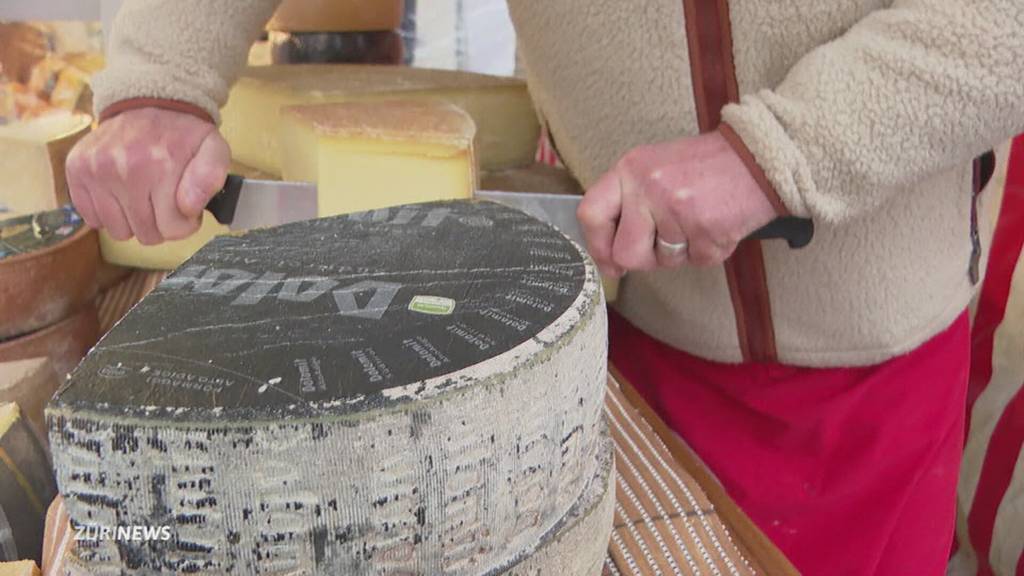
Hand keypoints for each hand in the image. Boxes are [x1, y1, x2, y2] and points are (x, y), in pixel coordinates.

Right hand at [66, 107, 229, 244]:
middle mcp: (123, 169)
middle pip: (146, 234)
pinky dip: (108, 213)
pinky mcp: (76, 170)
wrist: (148, 101)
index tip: (184, 206)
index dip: (184, 223)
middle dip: (160, 223)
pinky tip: (121, 194)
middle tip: (164, 199)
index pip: (173, 229)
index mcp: (160, 166)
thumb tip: (188, 207)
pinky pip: (91, 219)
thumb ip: (210, 177)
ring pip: (118, 232)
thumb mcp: (213, 149)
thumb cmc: (183, 134)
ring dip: (134, 221)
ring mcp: (96, 170)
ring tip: (143, 196)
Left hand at [577, 130, 777, 276]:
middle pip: (626, 253)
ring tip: (699, 220)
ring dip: (683, 252)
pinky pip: (697, 261)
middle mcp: (648, 186)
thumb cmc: (706, 167)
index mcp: (630, 169)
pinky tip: (718, 224)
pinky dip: (709, 251)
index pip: (590, 213)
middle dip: (646, 259)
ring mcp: (676, 208)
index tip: (610, 262)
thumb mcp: (655, 168)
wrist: (759, 156)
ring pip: (664, 262)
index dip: (597, 246)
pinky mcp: (705, 227)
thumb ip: (629, 202)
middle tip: (667, 243)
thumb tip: (610, 254)